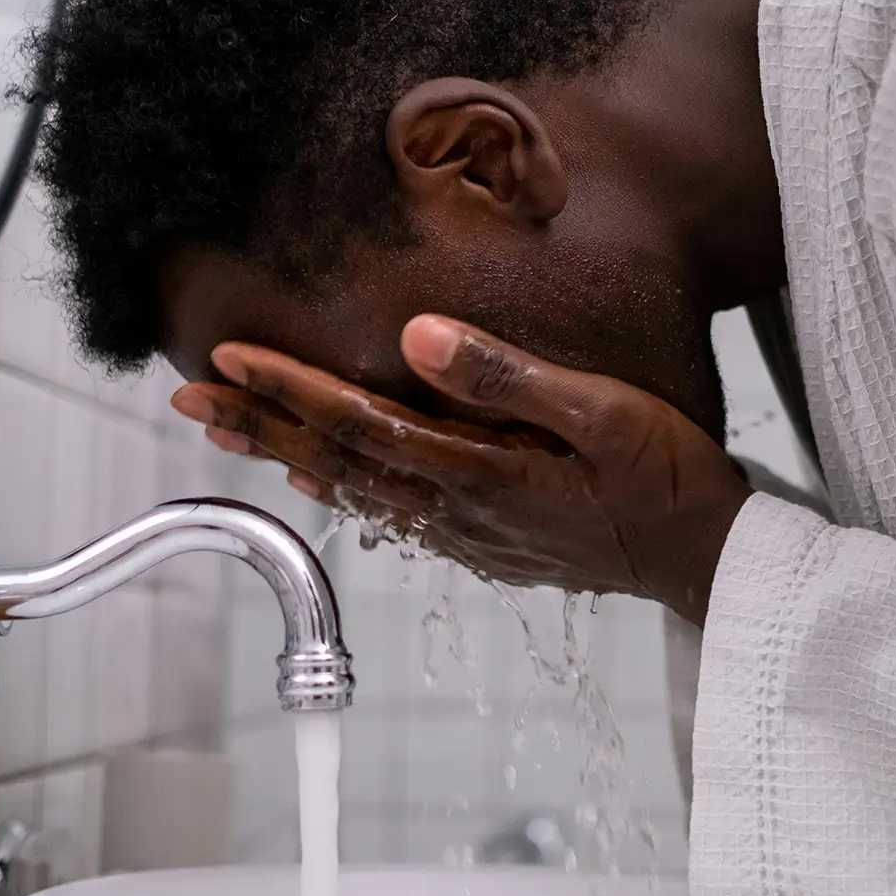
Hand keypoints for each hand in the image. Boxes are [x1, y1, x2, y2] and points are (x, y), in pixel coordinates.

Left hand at [171, 317, 751, 627]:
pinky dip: (344, 486)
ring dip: (287, 455)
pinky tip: (324, 475)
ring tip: (229, 432)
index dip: (288, 388)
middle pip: (337, 461)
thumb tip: (416, 335)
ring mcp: (470, 535)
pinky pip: (394, 513)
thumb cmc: (668, 479)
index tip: (225, 360)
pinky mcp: (488, 546)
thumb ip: (508, 376)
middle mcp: (459, 511)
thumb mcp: (605, 411)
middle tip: (185, 400)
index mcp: (480, 471)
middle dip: (258, 424)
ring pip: (356, 489)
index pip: (360, 422)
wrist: (710, 560)